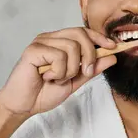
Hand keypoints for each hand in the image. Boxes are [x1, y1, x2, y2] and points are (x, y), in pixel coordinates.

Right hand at [0, 27, 116, 117]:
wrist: (24, 106)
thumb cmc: (43, 93)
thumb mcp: (75, 81)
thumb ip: (91, 69)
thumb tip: (112, 57)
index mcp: (59, 42)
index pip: (83, 31)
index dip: (99, 37)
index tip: (113, 47)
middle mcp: (50, 38)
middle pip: (80, 34)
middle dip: (89, 55)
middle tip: (84, 73)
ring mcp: (40, 42)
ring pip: (71, 47)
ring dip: (70, 69)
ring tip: (57, 78)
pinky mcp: (33, 50)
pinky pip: (58, 56)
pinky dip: (58, 72)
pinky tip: (47, 77)